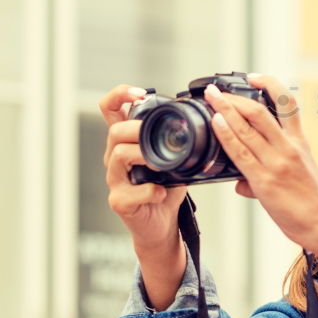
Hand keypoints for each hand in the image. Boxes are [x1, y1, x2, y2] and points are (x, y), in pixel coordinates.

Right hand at [99, 84, 187, 309]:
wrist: (161, 225)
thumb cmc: (166, 188)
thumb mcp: (174, 157)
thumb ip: (177, 138)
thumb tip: (206, 116)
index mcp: (127, 142)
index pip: (110, 109)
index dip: (120, 95)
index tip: (140, 93)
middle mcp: (115, 157)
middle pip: (114, 131)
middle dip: (137, 129)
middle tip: (157, 136)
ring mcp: (115, 180)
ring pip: (118, 156)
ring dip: (143, 156)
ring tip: (160, 163)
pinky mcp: (120, 201)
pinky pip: (131, 191)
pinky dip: (150, 190)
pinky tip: (162, 192)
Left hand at [204, 74, 317, 292]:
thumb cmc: (312, 203)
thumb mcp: (297, 177)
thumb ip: (267, 171)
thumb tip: (240, 181)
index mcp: (299, 142)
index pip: (287, 104)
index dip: (270, 85)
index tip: (253, 77)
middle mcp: (289, 147)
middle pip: (260, 111)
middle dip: (234, 97)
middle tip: (215, 90)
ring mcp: (277, 162)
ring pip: (248, 127)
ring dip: (225, 109)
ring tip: (210, 98)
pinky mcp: (265, 180)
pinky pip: (241, 152)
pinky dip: (227, 134)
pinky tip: (217, 123)